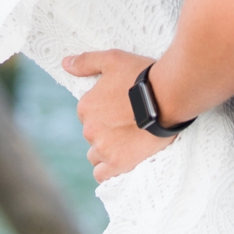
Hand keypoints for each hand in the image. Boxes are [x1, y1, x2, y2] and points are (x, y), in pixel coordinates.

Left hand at [63, 49, 173, 181]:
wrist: (168, 96)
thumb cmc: (141, 76)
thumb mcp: (112, 59)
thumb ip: (86, 62)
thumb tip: (65, 63)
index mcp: (85, 107)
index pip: (88, 115)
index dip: (104, 112)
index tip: (121, 109)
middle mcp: (89, 129)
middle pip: (93, 135)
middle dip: (106, 131)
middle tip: (128, 124)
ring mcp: (103, 148)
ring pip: (95, 155)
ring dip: (106, 150)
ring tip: (126, 142)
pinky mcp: (118, 163)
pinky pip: (101, 174)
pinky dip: (107, 170)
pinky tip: (118, 162)